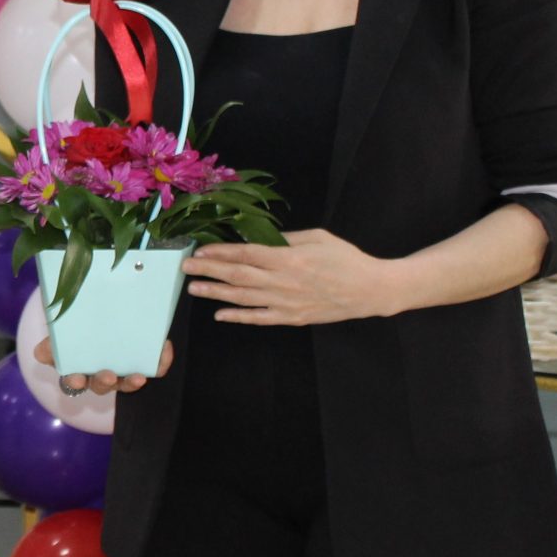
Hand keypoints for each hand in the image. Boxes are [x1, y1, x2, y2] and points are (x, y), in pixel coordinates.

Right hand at [34, 334, 172, 395]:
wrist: (105, 314)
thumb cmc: (77, 325)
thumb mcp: (61, 329)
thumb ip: (52, 340)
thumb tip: (40, 353)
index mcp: (75, 365)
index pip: (70, 377)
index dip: (73, 380)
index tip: (75, 378)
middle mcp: (96, 373)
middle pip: (98, 385)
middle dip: (103, 382)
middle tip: (107, 375)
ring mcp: (119, 372)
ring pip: (124, 384)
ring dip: (130, 383)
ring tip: (138, 377)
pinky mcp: (141, 366)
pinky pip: (152, 370)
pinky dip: (160, 363)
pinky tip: (165, 348)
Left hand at [181, 228, 396, 324]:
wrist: (371, 289)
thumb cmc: (346, 259)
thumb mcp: (317, 237)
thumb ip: (285, 239)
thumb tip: (256, 238)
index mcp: (289, 258)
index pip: (245, 253)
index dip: (220, 252)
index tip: (200, 249)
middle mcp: (283, 282)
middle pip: (238, 275)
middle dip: (208, 270)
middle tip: (185, 267)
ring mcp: (287, 303)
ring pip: (243, 298)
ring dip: (216, 293)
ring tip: (194, 288)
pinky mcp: (292, 318)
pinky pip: (260, 318)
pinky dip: (238, 317)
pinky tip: (220, 314)